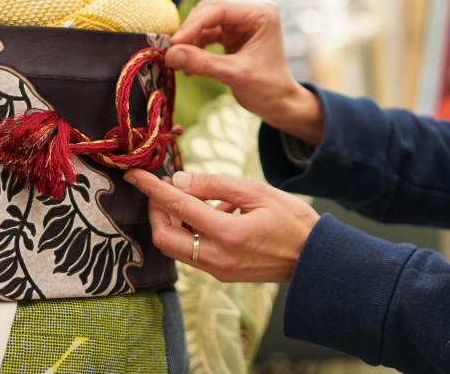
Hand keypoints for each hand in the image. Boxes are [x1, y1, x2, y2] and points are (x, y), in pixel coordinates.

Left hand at [125, 169, 318, 283]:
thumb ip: (215, 185)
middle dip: (156, 210)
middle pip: (165, 237)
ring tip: (188, 197)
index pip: (178, 207)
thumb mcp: (257, 192)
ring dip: (172, 221)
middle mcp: (217, 258)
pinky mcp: (221, 274)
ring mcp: (218, 270)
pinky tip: (209, 212)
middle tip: (164, 188)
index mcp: (228, 234)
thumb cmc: (292, 220)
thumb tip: (179, 180)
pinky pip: (194, 252)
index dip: (153, 189)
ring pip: (176, 247)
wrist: (314, 258)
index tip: (135, 175)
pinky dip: (191, 231)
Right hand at [167, 0, 324, 144]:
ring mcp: (242, 22)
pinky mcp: (233, 34)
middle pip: (210, 12)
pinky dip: (196, 48)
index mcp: (261, 13)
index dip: (193, 25)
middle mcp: (251, 12)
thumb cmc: (267, 89)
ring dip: (190, 41)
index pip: (219, 9)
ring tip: (176, 61)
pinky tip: (187, 66)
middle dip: (189, 32)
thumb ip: (203, 63)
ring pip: (205, 23)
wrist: (280, 103)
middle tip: (171, 53)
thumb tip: (169, 54)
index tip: (174, 43)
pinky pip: (207, 34)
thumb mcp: (235, 75)